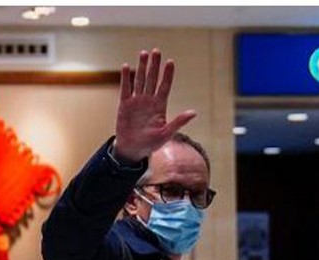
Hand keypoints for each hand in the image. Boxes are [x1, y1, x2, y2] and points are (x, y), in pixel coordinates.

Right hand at [113, 48, 196, 162]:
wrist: (132, 149)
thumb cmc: (151, 143)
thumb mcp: (166, 133)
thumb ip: (178, 121)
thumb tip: (193, 113)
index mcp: (160, 106)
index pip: (165, 87)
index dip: (168, 75)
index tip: (170, 62)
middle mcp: (149, 100)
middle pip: (152, 79)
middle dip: (155, 65)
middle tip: (156, 51)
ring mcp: (136, 101)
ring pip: (140, 80)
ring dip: (142, 67)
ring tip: (144, 53)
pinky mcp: (125, 104)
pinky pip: (126, 89)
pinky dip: (126, 78)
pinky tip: (127, 66)